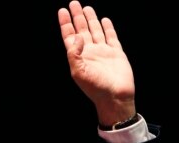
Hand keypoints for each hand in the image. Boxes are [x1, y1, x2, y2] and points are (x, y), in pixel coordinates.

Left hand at [58, 1, 135, 125]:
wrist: (115, 96)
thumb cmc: (96, 88)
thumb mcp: (78, 72)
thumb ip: (74, 54)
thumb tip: (77, 36)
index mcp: (79, 56)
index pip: (69, 36)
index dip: (66, 23)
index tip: (62, 10)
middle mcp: (90, 52)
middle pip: (81, 29)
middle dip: (77, 16)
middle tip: (74, 3)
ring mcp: (103, 52)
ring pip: (95, 31)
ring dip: (91, 19)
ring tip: (86, 8)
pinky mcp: (115, 53)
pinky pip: (111, 37)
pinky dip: (108, 28)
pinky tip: (104, 20)